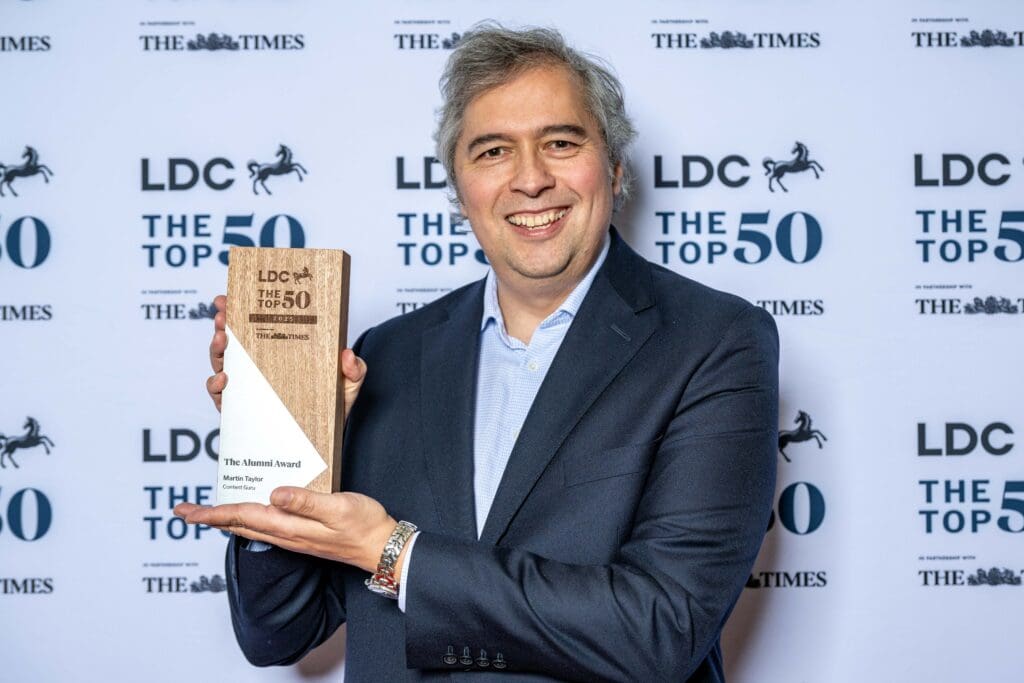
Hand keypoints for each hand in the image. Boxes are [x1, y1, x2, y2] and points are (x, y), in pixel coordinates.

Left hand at [173, 487, 402, 574]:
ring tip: (208, 512)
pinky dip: (248, 519)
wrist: (382, 548)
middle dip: (210, 518)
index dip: (214, 513)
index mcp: (290, 526)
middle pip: (239, 525)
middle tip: (184, 511)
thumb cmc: (365, 526)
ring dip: (226, 520)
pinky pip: (266, 527)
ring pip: (250, 528)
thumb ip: (307, 502)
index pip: (242, 517)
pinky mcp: (303, 535)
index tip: (188, 511)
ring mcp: (294, 537)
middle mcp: (287, 534)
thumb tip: (274, 493)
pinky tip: (251, 512)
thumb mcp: (339, 508)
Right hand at [205, 295, 367, 414]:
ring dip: (216, 350)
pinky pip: (221, 397)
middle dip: (223, 325)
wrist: (329, 437)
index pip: (254, 327)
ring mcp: (249, 388)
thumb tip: (347, 355)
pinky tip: (225, 378)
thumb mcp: (349, 382)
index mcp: (279, 351)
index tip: (226, 299)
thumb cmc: (335, 405)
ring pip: (222, 364)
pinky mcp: (242, 411)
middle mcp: (260, 367)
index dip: (236, 311)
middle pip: (232, 342)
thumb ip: (354, 369)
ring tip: (222, 340)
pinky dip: (216, 385)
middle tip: (223, 316)